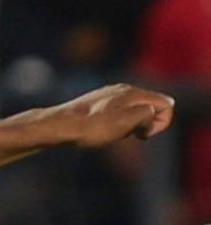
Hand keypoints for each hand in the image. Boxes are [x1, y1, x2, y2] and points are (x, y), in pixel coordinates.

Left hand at [51, 84, 174, 148]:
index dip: (160, 123)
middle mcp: (123, 89)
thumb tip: (151, 114)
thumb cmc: (91, 127)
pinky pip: (119, 113)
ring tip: (112, 133)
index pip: (167, 104)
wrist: (57, 126)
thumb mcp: (127, 122)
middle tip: (126, 134)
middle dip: (146, 124)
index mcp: (133, 92)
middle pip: (151, 106)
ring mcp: (109, 95)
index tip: (141, 135)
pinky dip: (117, 124)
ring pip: (135, 111)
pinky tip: (101, 130)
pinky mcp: (96, 103)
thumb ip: (148, 114)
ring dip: (131, 125)